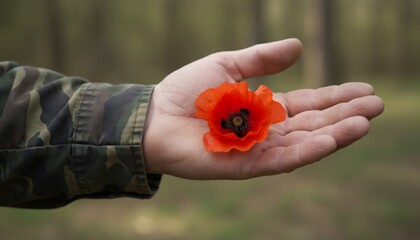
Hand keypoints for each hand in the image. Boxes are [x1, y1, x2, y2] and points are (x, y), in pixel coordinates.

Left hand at [143, 38, 383, 179]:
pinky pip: (285, 159)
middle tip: (377, 104)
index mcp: (265, 108)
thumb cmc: (187, 90)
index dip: (336, 96)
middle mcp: (268, 130)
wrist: (156, 116)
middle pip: (314, 123)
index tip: (364, 89)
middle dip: (345, 114)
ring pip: (305, 142)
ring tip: (366, 120)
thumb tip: (299, 46)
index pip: (308, 103)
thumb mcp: (228, 64)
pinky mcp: (248, 166)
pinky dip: (310, 150)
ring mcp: (260, 150)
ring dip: (337, 132)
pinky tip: (334, 138)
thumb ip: (262, 58)